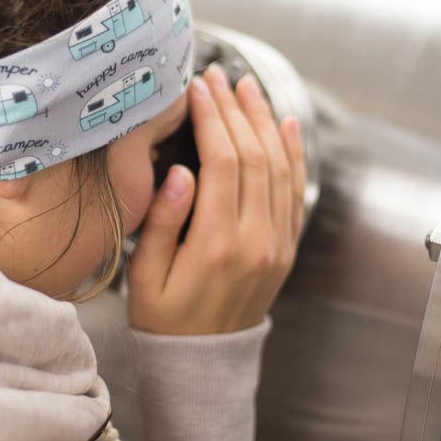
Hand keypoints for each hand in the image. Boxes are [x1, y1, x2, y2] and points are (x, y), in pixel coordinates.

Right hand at [127, 64, 305, 334]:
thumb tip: (179, 172)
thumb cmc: (163, 320)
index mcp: (216, 245)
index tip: (199, 88)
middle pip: (254, 156)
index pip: (223, 162)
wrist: (202, 364)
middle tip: (220, 76)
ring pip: (280, 168)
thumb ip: (161, 223)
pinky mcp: (286, 248)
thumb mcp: (144, 277)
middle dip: (236, 109)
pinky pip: (296, 192)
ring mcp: (277, 245)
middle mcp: (256, 241)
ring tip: (248, 88)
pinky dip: (294, 154)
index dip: (213, 118)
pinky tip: (284, 125)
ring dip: (264, 122)